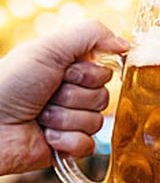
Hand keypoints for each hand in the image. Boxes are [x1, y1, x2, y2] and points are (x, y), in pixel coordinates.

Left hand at [0, 20, 128, 174]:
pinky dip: (67, 141)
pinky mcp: (69, 147)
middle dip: (73, 99)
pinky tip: (47, 137)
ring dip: (65, 120)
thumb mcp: (48, 49)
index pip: (105, 73)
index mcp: (70, 70)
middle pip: (103, 98)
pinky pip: (88, 145)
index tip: (61, 74)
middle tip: (46, 97)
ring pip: (96, 122)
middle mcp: (73, 95)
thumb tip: (126, 44)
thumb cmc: (10, 84)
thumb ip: (90, 36)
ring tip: (40, 118)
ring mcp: (71, 121)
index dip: (85, 76)